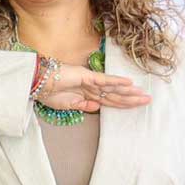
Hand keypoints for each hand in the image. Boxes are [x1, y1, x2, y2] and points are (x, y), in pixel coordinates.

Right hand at [36, 63, 150, 112]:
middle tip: (147, 100)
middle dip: (131, 99)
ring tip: (143, 94)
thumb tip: (97, 107)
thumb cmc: (47, 93)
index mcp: (86, 95)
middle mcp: (91, 88)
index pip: (109, 101)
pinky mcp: (87, 76)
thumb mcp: (66, 106)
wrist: (36, 84)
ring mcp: (90, 81)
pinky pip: (105, 80)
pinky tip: (129, 83)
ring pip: (113, 88)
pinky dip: (117, 81)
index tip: (136, 105)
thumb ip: (82, 106)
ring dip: (129, 92)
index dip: (123, 104)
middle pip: (115, 95)